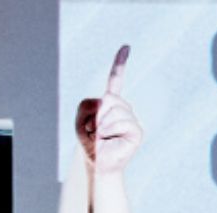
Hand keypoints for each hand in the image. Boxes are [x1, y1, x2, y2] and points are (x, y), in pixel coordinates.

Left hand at [76, 46, 142, 173]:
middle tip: (96, 129)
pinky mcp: (137, 132)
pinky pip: (123, 122)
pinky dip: (111, 129)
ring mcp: (132, 119)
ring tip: (102, 136)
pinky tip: (109, 138)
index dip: (120, 63)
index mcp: (110, 102)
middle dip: (98, 113)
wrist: (97, 162)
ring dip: (103, 124)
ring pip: (115, 109)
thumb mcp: (80, 118)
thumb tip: (108, 108)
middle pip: (110, 97)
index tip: (127, 47)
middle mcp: (124, 108)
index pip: (116, 79)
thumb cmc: (89, 141)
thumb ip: (88, 105)